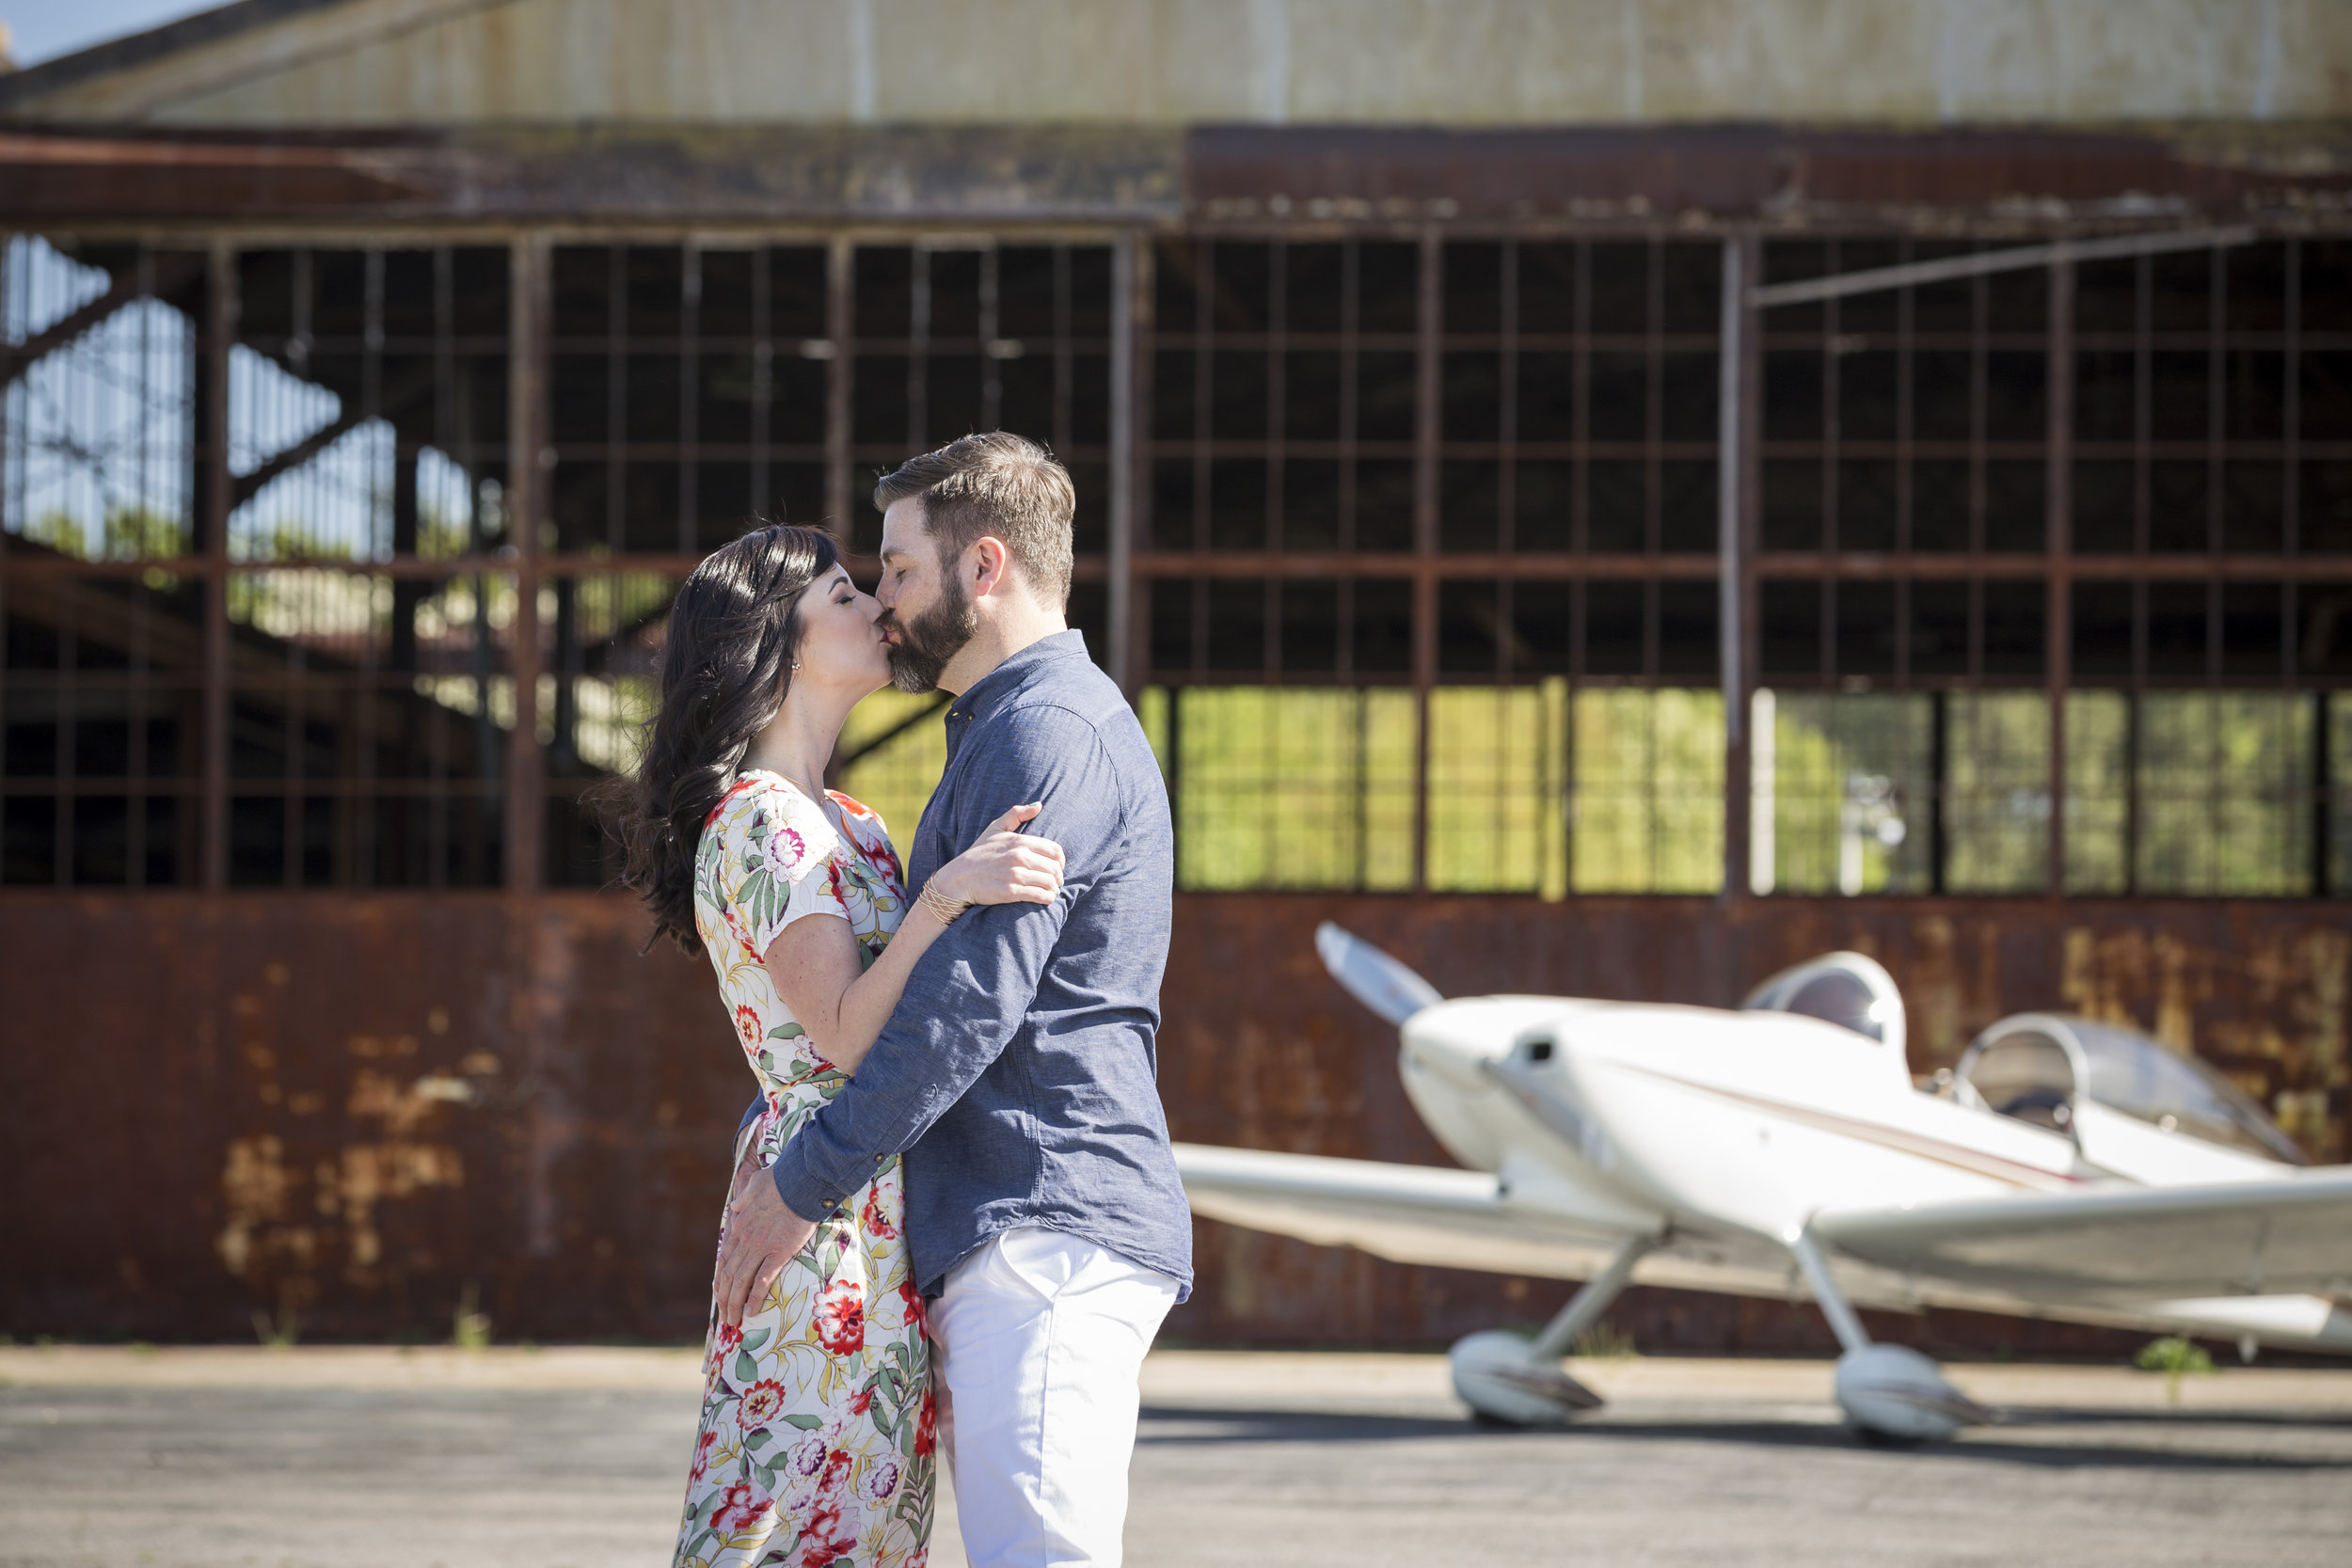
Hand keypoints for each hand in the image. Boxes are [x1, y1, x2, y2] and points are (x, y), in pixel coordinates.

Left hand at [713, 1168, 818, 1326]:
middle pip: (728, 1275)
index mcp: (739, 1226)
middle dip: (724, 1299)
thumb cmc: (781, 1180)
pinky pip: (762, 1280)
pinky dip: (754, 1298)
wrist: (800, 1179)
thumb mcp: (754, 1185)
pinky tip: (751, 1311)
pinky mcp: (779, 1252)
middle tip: (725, 1318)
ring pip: (740, 1281)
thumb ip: (743, 1198)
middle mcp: (745, 1239)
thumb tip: (736, 1205)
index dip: (720, 1281)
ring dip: (734, 1304)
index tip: (720, 1295)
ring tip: (734, 1321)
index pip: (724, 1260)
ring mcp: (761, 1246)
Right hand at [932, 802, 1064, 908]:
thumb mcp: (995, 828)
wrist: (958, 878)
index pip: (1054, 850)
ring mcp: (1015, 875)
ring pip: (1049, 882)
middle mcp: (1019, 857)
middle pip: (1054, 868)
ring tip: (1051, 891)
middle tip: (1056, 882)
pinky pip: (1039, 896)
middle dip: (1058, 876)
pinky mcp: (1011, 892)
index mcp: (1019, 841)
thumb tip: (1039, 805)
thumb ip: (1017, 814)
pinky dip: (1047, 898)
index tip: (1058, 866)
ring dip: (1054, 889)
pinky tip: (1046, 898)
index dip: (1060, 860)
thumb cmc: (979, 853)